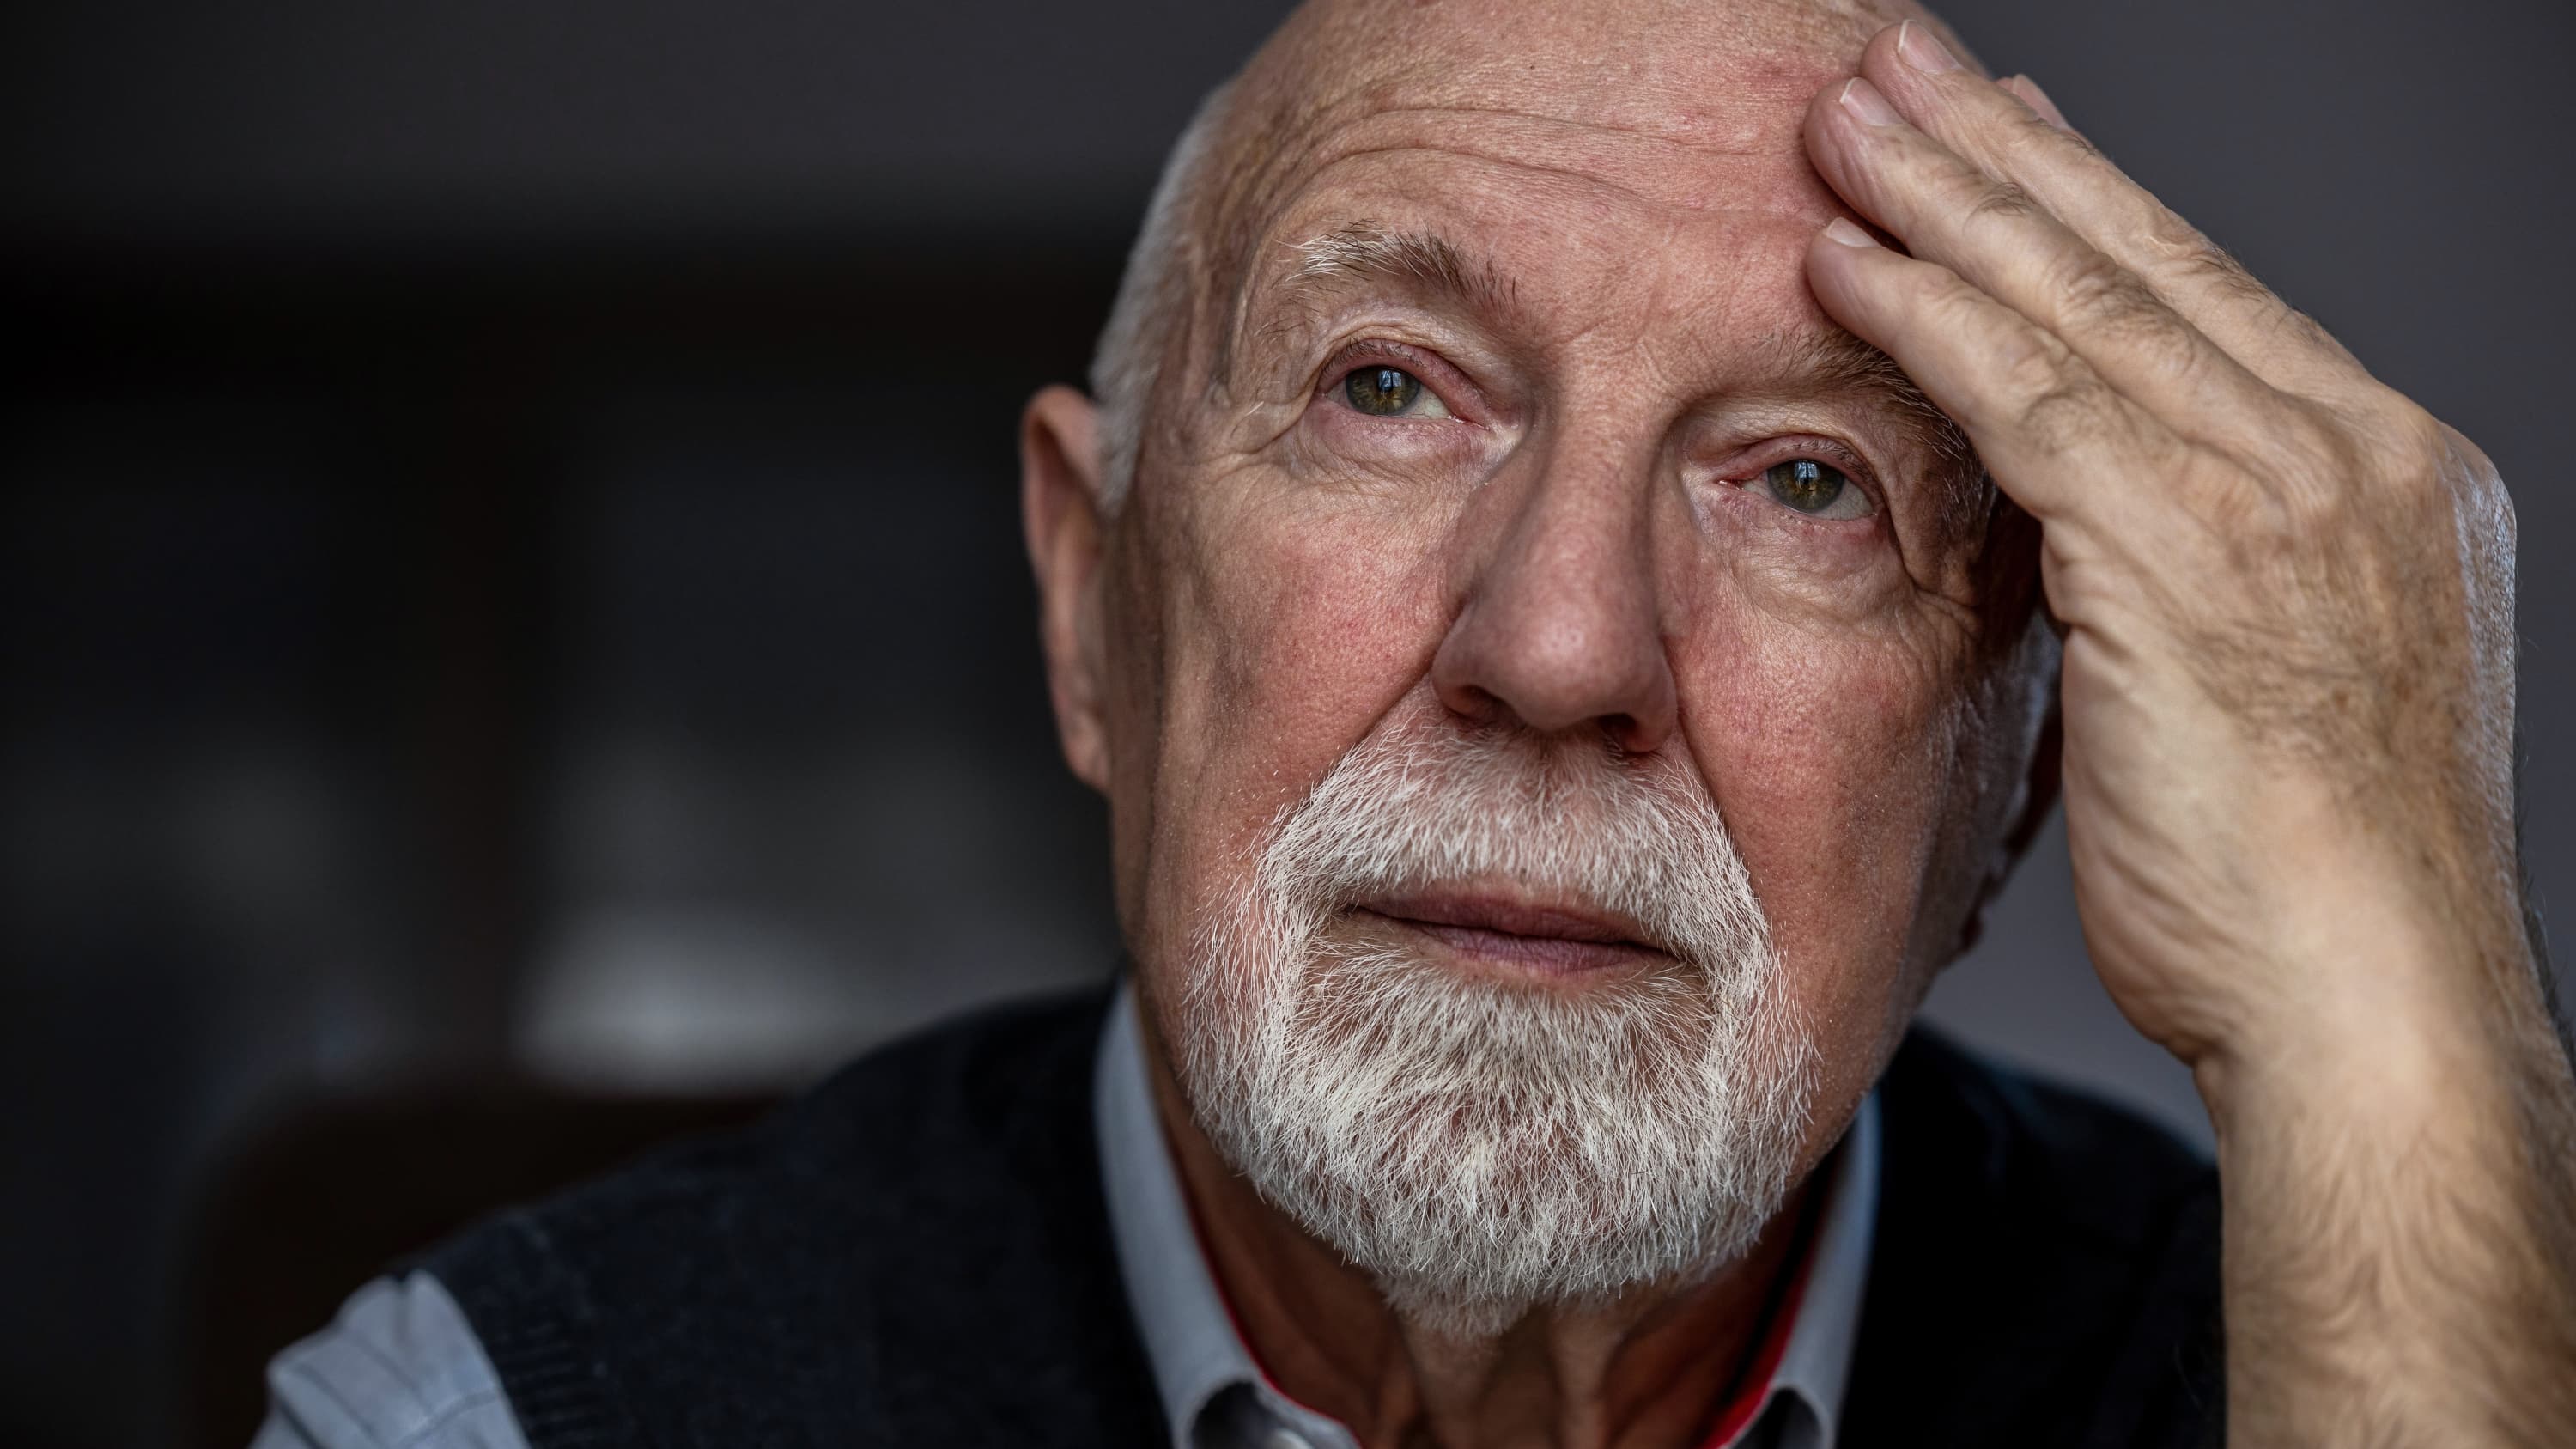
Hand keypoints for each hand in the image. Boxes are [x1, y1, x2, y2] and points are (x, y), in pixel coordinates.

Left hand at [1796, 21, 2575, 1443]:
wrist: (2371, 1006)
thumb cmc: (2305, 892)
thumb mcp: (2271, 689)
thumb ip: (2190, 574)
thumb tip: (2089, 516)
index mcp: (2384, 477)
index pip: (2207, 296)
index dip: (2085, 202)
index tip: (1997, 131)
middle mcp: (2349, 457)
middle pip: (2143, 262)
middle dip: (2002, 152)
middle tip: (1896, 63)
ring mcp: (2282, 496)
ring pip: (2082, 305)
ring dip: (1947, 202)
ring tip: (1841, 120)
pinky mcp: (2190, 558)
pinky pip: (2034, 405)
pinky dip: (1935, 324)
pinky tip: (1847, 265)